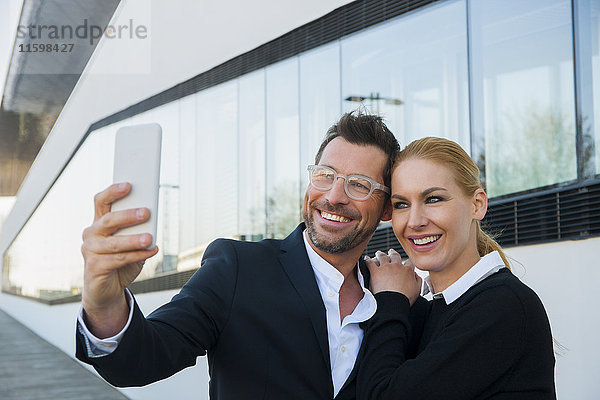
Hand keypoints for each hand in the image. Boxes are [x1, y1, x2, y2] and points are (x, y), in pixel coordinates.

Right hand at [80, 183, 158, 336]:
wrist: (107, 289)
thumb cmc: (120, 261)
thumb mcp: (131, 243)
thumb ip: (137, 230)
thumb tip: (152, 220)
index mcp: (99, 222)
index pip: (101, 201)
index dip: (113, 191)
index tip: (128, 185)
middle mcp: (91, 233)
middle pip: (108, 220)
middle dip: (128, 215)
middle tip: (146, 212)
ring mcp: (90, 250)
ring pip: (114, 242)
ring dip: (134, 239)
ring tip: (151, 238)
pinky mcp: (94, 266)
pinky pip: (118, 259)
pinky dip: (137, 255)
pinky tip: (151, 251)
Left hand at [365, 249, 421, 304]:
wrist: (393, 303)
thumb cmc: (405, 299)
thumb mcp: (417, 290)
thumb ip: (417, 280)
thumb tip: (415, 275)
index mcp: (408, 270)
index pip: (408, 262)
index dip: (406, 262)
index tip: (405, 263)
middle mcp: (397, 266)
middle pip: (395, 256)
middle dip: (393, 253)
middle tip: (391, 252)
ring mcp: (385, 268)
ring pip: (382, 256)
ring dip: (380, 254)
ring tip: (378, 253)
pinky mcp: (375, 271)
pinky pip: (370, 262)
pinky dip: (367, 260)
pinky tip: (366, 258)